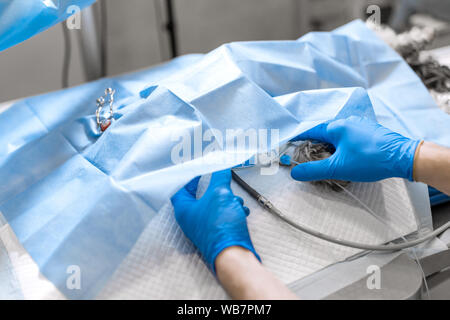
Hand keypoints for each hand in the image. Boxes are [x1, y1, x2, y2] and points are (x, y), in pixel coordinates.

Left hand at [171, 169, 258, 273]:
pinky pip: (224, 217)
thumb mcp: (220, 193)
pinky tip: (241, 211)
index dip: (189, 177)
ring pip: (215, 207)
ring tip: (235, 201)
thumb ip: (219, 177)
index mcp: (184, 210)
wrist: (234, 255)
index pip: (180, 188)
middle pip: (200, 197)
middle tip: (221, 183)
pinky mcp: (217, 235)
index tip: (198, 170)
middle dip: (216, 189)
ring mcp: (204, 229)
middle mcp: (191, 221)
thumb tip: (220, 167)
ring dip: (227, 201)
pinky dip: (232, 211)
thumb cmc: (220, 230)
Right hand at [290, 116, 420, 181]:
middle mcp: (347, 121)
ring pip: (336, 134)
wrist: (403, 157)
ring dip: (328, 145)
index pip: (310, 131)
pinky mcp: (369, 131)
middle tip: (306, 157)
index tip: (289, 145)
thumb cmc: (370, 160)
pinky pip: (348, 136)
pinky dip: (340, 145)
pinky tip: (343, 156)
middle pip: (322, 132)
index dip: (298, 139)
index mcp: (336, 127)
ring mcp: (360, 125)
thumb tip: (294, 173)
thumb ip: (314, 170)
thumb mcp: (337, 168)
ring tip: (324, 159)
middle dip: (313, 144)